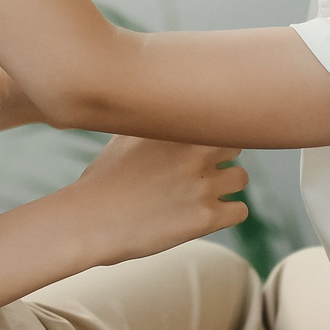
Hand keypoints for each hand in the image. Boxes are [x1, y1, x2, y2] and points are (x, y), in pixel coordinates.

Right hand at [63, 135, 249, 266]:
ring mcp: (203, 185)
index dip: (211, 135)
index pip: (220, 119)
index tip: (203, 146)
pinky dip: (228, 213)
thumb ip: (153, 120)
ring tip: (200, 195)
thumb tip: (162, 108)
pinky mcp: (206, 218)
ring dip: (226, 187)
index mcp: (177, 129)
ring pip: (240, 179)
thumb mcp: (124, 136)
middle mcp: (195, 153)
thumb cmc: (102, 180)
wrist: (90, 221)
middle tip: (201, 173)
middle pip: (236, 147)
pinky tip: (205, 215)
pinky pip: (240, 211)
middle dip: (221, 158)